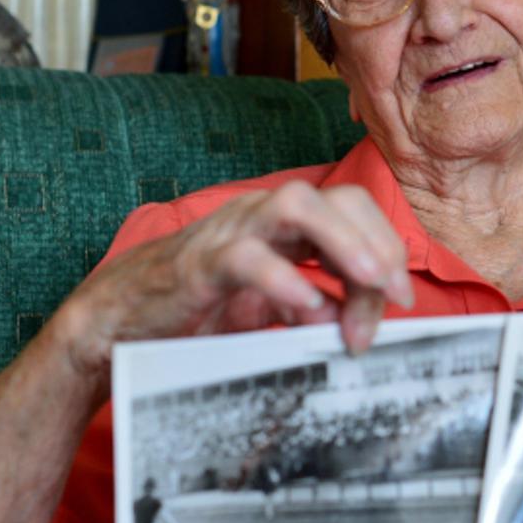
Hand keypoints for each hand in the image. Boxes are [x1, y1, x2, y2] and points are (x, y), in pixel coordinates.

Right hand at [59, 181, 413, 377]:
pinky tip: (308, 308)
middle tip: (395, 299)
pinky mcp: (197, 264)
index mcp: (285, 227)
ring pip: (296, 204)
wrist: (118, 323)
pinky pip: (245, 257)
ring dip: (344, 242)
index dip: (388, 246)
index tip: (403, 299)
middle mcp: (263, 218)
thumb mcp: (270, 311)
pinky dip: (283, 279)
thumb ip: (314, 309)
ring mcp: (230, 233)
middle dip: (378, 244)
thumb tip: (357, 323)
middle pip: (339, 199)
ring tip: (369, 283)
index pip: (354, 212)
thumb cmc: (197, 310)